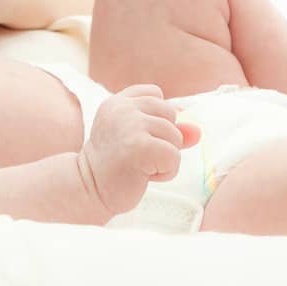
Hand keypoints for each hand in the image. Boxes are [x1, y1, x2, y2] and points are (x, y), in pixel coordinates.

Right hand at [76, 85, 201, 217]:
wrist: (88, 190)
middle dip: (163, 140)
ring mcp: (130, 125)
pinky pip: (174, 157)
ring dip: (164, 159)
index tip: (133, 139)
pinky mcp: (139, 146)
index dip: (156, 120)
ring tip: (138, 166)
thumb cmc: (115, 165)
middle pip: (171, 115)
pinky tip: (143, 175)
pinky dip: (165, 172)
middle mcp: (122, 108)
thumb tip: (197, 131)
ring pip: (175, 137)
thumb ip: (167, 129)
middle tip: (136, 156)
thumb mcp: (139, 138)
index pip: (156, 94)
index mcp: (118, 101)